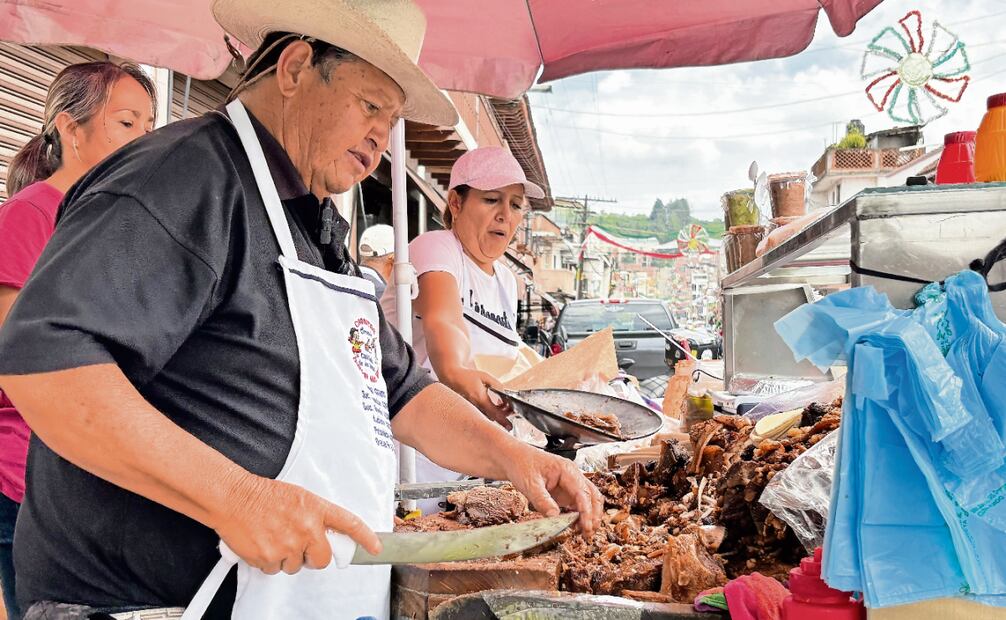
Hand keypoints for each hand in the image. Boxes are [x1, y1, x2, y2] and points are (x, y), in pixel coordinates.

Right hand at [212, 473, 380, 574]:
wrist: (233, 497)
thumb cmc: (262, 495)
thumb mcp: (298, 497)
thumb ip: (314, 515)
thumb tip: (322, 534)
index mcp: (316, 509)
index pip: (349, 524)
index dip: (365, 537)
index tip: (375, 547)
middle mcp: (306, 528)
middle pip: (322, 559)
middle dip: (312, 557)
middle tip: (299, 546)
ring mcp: (289, 545)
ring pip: (296, 566)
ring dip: (286, 558)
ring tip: (274, 537)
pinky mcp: (270, 558)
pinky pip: (275, 570)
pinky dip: (268, 561)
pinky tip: (262, 543)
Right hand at [442, 367, 512, 429]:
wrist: (451, 377)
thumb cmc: (467, 376)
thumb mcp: (485, 376)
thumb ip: (497, 385)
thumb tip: (504, 395)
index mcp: (480, 398)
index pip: (494, 413)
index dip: (503, 420)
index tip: (509, 425)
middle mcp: (474, 406)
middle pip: (492, 418)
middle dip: (502, 416)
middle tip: (509, 409)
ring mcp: (471, 409)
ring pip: (486, 417)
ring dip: (495, 414)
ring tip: (501, 406)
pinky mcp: (468, 410)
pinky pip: (480, 415)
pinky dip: (488, 413)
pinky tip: (491, 405)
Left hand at [500, 446, 602, 538]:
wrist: (513, 458)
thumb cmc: (522, 465)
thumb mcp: (529, 484)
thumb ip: (542, 501)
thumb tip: (554, 517)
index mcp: (567, 470)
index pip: (583, 492)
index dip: (586, 511)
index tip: (586, 527)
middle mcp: (573, 476)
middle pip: (593, 496)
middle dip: (594, 515)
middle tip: (588, 533)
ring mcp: (570, 484)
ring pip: (588, 501)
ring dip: (589, 516)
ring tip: (583, 533)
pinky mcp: (564, 492)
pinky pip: (577, 505)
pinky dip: (579, 516)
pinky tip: (574, 526)